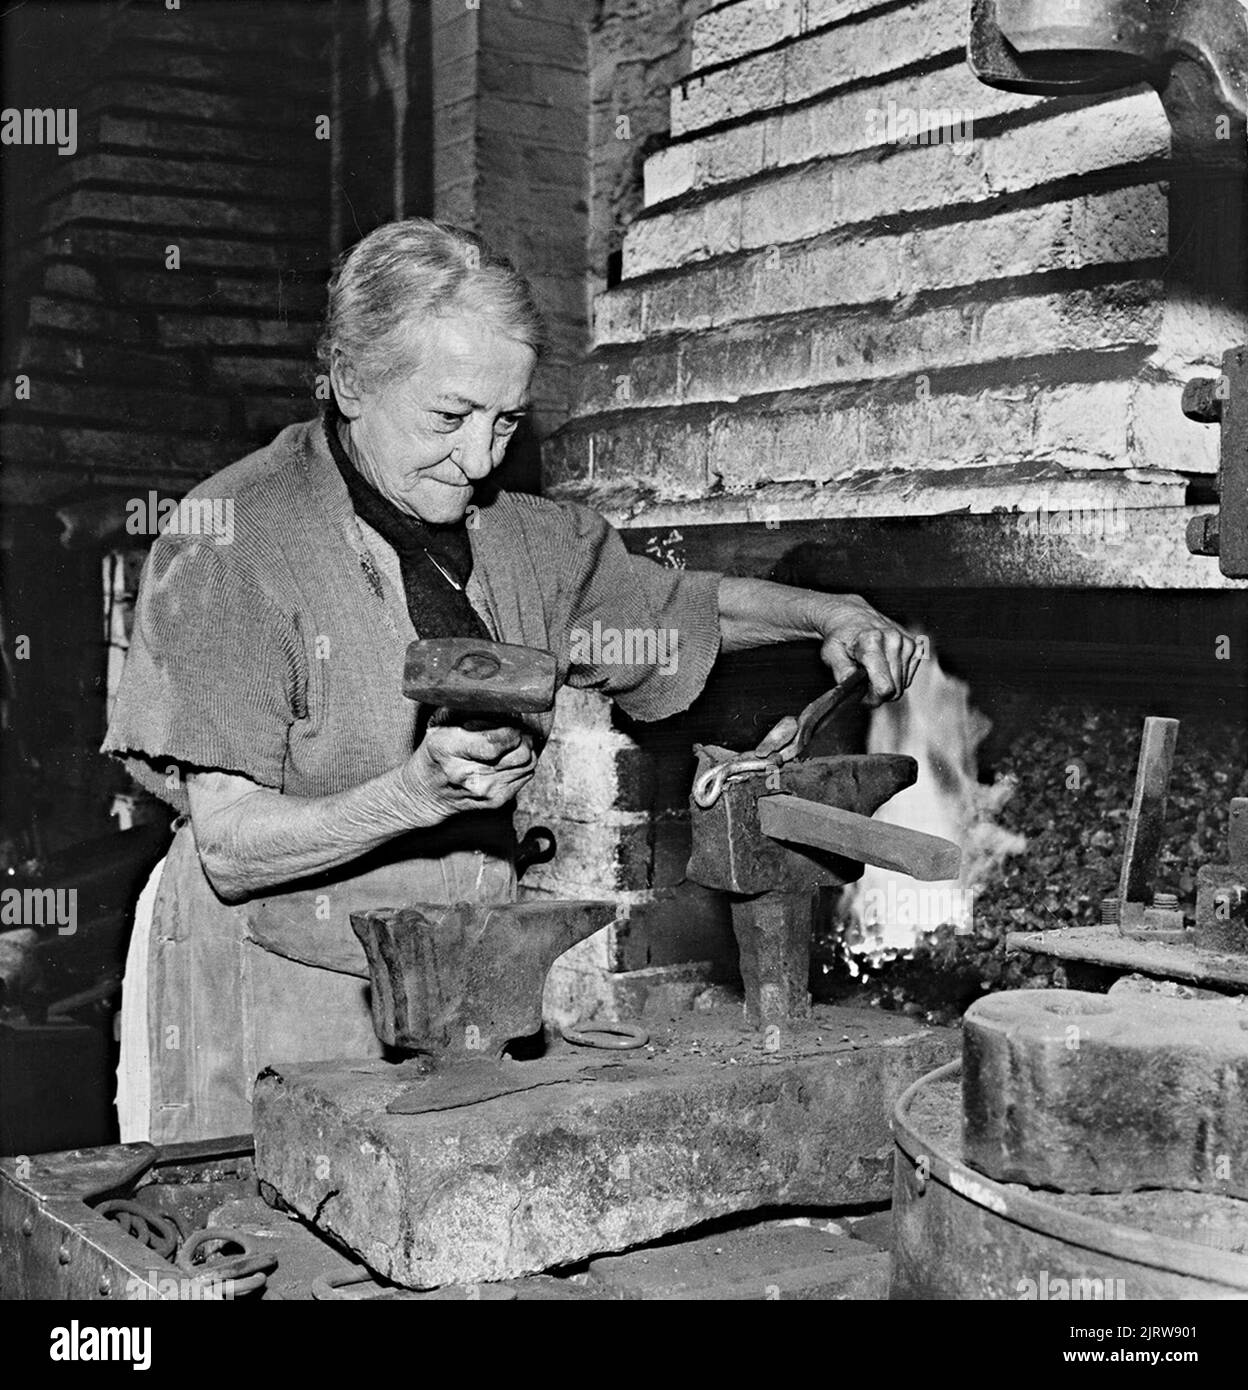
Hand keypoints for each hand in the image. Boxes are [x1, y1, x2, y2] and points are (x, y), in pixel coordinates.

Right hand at [400, 717, 537, 819]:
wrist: (426, 793)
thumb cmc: (436, 750)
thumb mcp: (441, 722)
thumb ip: (470, 709)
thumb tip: (505, 703)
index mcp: (448, 749)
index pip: (495, 742)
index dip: (509, 728)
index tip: (508, 719)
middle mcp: (467, 775)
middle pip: (520, 753)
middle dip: (522, 736)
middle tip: (514, 728)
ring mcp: (484, 792)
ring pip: (528, 763)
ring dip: (525, 748)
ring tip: (511, 741)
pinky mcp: (496, 801)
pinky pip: (527, 775)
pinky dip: (523, 762)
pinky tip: (508, 757)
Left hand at [811, 595, 922, 703]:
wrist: (853, 617)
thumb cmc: (841, 637)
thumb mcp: (830, 654)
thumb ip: (841, 672)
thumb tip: (852, 688)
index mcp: (872, 641)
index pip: (884, 686)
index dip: (872, 698)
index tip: (861, 695)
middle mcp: (894, 640)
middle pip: (895, 689)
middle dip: (878, 692)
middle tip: (863, 682)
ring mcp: (908, 642)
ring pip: (903, 685)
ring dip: (887, 683)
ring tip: (872, 670)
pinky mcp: (917, 646)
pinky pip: (909, 677)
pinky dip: (896, 676)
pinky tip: (884, 665)